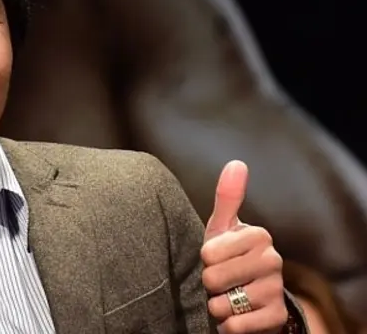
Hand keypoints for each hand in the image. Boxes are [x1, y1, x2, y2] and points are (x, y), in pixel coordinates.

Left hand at [201, 161, 287, 333]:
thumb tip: (237, 163)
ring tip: (228, 296)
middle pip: (213, 278)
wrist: (251, 299)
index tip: (215, 258)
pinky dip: (228, 325)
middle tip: (221, 281)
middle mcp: (273, 260)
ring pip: (223, 304)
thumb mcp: (223, 228)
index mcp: (259, 235)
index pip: (208, 253)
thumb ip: (227, 198)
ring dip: (217, 305)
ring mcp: (276, 290)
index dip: (205, 260)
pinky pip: (235, 325)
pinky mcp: (276, 317)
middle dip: (210, 284)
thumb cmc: (229, 257)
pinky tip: (237, 315)